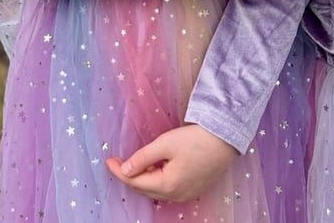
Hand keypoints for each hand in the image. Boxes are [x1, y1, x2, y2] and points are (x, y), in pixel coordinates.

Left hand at [106, 125, 236, 201]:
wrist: (224, 138)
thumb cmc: (195, 139)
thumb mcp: (165, 144)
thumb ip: (142, 158)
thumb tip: (125, 170)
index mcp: (168, 185)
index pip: (135, 182)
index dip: (119, 172)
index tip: (108, 160)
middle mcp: (177, 195)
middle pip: (145, 189)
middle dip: (129, 176)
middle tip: (118, 161)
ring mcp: (186, 194)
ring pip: (156, 191)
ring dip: (143, 179)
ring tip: (134, 162)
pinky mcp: (193, 189)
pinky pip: (168, 189)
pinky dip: (157, 180)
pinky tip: (155, 167)